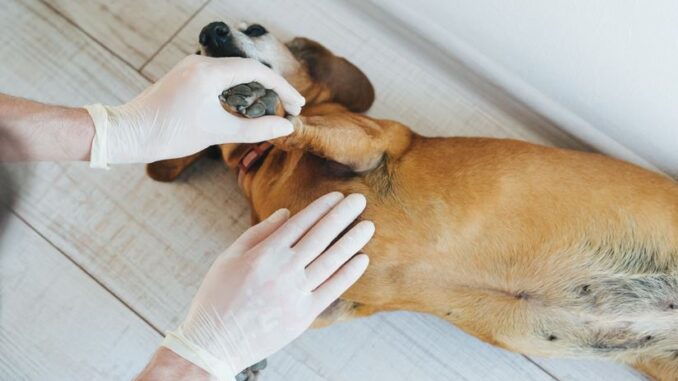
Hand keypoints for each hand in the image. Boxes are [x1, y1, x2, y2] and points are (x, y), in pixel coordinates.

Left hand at [84, 55, 304, 166]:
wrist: (129, 133)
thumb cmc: (169, 134)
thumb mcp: (218, 133)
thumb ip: (256, 129)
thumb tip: (286, 128)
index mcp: (209, 72)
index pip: (257, 72)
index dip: (282, 88)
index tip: (298, 105)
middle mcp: (201, 63)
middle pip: (248, 69)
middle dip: (272, 88)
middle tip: (289, 108)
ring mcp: (192, 67)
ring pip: (235, 72)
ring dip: (255, 89)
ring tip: (271, 109)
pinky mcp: (186, 76)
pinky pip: (220, 77)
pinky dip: (238, 90)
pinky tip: (245, 107)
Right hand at [162, 193, 373, 379]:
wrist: (214, 342)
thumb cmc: (217, 295)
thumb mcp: (228, 257)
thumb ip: (259, 232)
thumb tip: (287, 213)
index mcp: (263, 253)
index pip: (300, 223)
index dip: (321, 208)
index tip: (338, 196)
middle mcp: (282, 270)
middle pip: (320, 236)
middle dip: (342, 215)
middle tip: (361, 200)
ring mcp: (295, 293)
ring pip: (331, 260)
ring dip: (352, 241)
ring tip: (368, 225)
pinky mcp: (303, 315)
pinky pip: (332, 289)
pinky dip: (348, 273)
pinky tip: (362, 259)